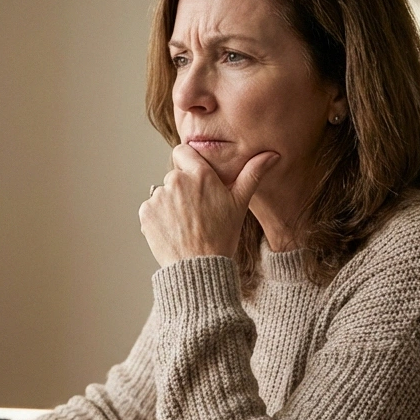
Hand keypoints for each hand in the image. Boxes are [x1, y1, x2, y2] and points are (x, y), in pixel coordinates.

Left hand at [139, 145, 278, 266]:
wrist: (199, 267)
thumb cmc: (222, 236)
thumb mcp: (240, 204)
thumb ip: (252, 174)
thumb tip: (272, 155)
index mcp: (200, 174)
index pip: (183, 151)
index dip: (188, 164)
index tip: (195, 180)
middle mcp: (176, 181)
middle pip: (174, 176)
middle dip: (183, 190)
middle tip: (196, 212)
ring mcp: (159, 196)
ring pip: (163, 194)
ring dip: (170, 205)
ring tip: (185, 225)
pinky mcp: (146, 212)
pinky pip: (151, 209)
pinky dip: (158, 218)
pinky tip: (173, 231)